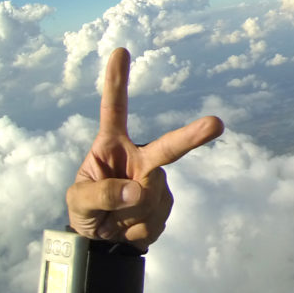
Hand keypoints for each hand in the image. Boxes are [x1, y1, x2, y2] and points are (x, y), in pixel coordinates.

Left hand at [68, 49, 223, 249]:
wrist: (104, 242)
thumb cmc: (85, 210)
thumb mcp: (77, 203)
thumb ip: (100, 193)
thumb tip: (138, 189)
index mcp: (110, 147)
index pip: (114, 110)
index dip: (116, 82)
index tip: (120, 50)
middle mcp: (139, 158)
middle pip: (168, 146)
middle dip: (192, 136)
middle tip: (216, 124)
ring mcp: (155, 181)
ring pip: (153, 197)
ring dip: (132, 215)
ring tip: (116, 221)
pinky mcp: (165, 203)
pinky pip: (156, 218)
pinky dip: (139, 229)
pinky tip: (129, 228)